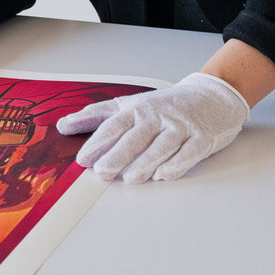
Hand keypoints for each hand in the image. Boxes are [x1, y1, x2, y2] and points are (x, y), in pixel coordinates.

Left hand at [56, 72, 249, 183]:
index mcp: (137, 109)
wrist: (211, 96)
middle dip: (118, 154)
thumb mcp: (129, 105)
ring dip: (146, 162)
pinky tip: (164, 175)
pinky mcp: (202, 137)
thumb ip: (96, 116)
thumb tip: (63, 125)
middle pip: (136, 136)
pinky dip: (177, 164)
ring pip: (161, 146)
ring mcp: (180, 126)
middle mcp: (158, 116)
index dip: (98, 142)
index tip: (83, 159)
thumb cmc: (165, 105)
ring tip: (131, 179)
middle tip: (102, 171)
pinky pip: (189, 152)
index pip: (114, 125)